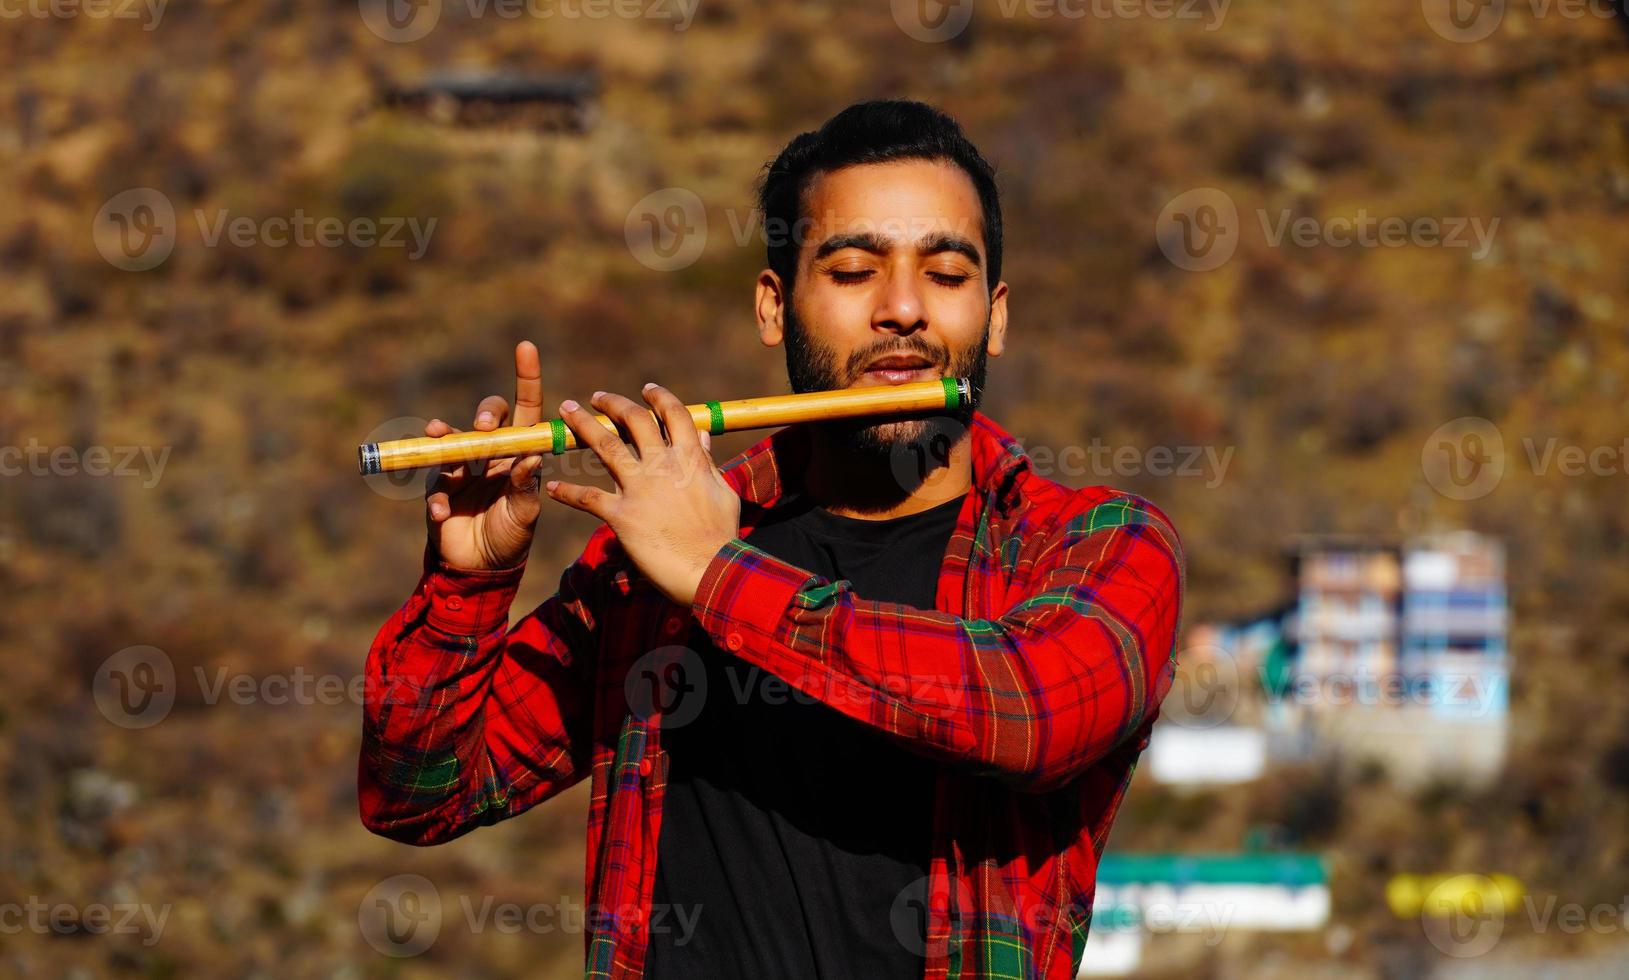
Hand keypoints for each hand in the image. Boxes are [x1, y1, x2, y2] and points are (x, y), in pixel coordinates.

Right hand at [424, 342, 547, 570]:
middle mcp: (491, 454)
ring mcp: (462, 470)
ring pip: (452, 441)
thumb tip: (531, 457)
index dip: (526, 377)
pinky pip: (435, 489)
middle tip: (484, 428)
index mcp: (519, 454)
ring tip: (441, 435)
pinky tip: (444, 514)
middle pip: (487, 418)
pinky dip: (438, 501)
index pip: (524, 409)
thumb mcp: (525, 514)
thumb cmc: (512, 536)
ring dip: (446, 437)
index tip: (526, 347)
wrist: (482, 568)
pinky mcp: (440, 492)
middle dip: (485, 413)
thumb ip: (524, 488)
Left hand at [543, 384, 740, 606]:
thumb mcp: (723, 492)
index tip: (646, 390)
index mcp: (690, 459)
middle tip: (597, 398)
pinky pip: (588, 498)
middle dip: (613, 403)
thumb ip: (708, 462)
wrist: (709, 570)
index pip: (674, 415)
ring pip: (605, 446)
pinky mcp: (621, 515)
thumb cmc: (720, 535)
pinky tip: (555, 489)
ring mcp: (639, 488)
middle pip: (634, 421)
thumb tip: (702, 435)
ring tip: (567, 411)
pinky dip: (569, 493)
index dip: (659, 398)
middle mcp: (662, 466)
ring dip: (583, 425)